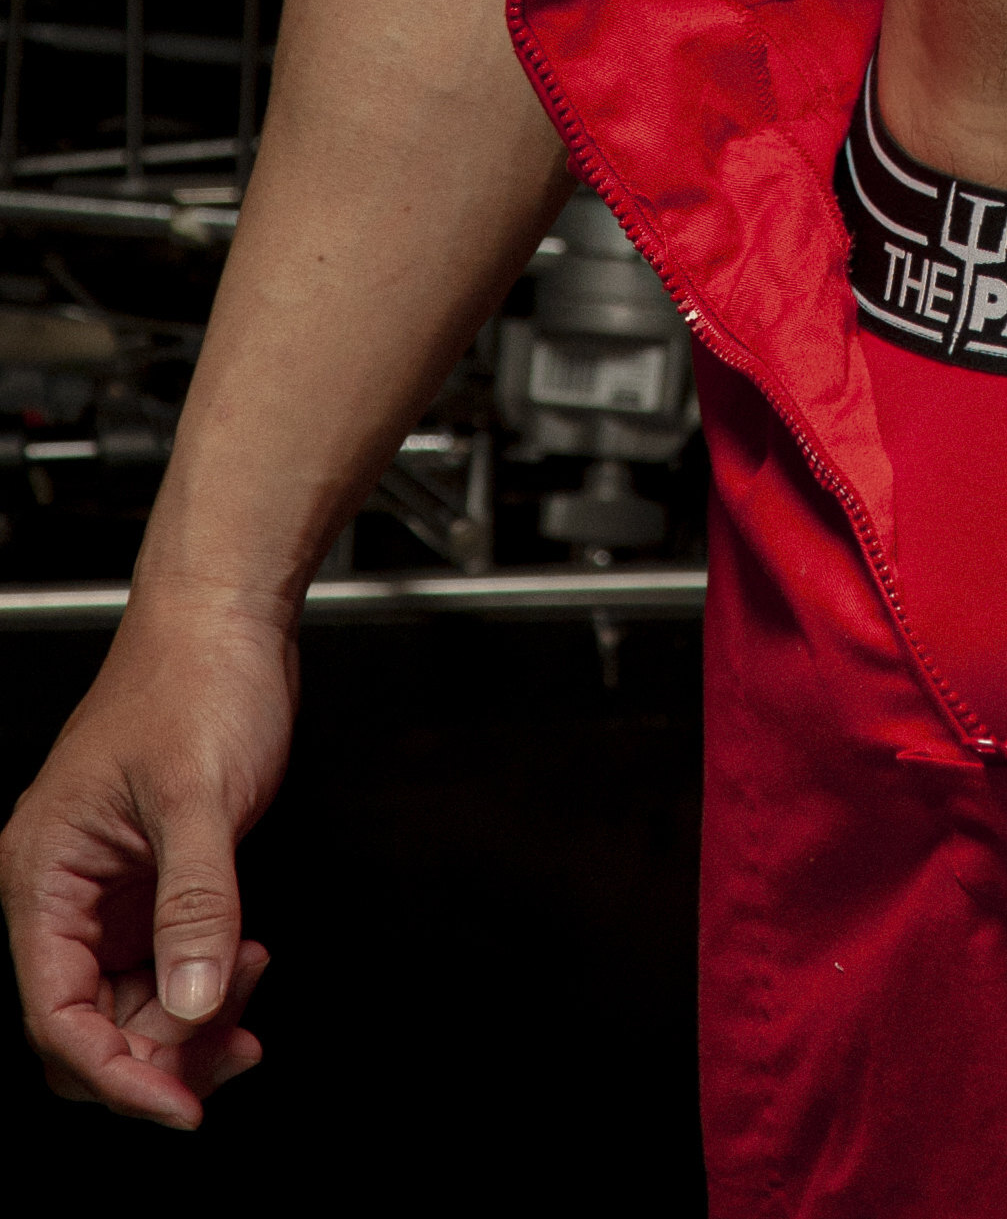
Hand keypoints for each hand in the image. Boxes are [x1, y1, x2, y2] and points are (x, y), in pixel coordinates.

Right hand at [1, 589, 295, 1126]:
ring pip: (129, 1005)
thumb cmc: (196, 675)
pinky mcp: (154, 880)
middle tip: (232, 1052)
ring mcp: (110, 890)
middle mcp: (65, 890)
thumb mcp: (200, 795)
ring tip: (250, 995)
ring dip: (189, 1023)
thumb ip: (199, 903)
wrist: (230, 613)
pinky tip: (247, 968)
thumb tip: (192, 1002)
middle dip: (158, 1053)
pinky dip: (205, 983)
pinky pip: (164, 966)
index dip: (116, 1074)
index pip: (54, 1016)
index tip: (181, 1104)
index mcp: (44, 873)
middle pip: (88, 1026)